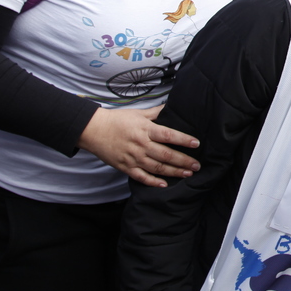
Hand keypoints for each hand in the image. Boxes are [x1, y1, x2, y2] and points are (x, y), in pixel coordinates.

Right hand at [77, 106, 200, 187]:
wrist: (93, 130)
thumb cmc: (117, 120)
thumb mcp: (138, 113)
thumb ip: (156, 112)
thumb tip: (171, 106)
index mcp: (145, 130)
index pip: (169, 135)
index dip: (184, 140)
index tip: (196, 144)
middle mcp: (141, 145)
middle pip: (166, 155)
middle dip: (184, 161)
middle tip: (197, 166)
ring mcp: (133, 158)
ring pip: (157, 168)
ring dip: (174, 172)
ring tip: (188, 174)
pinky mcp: (126, 167)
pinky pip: (142, 177)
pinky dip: (154, 182)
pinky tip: (165, 185)